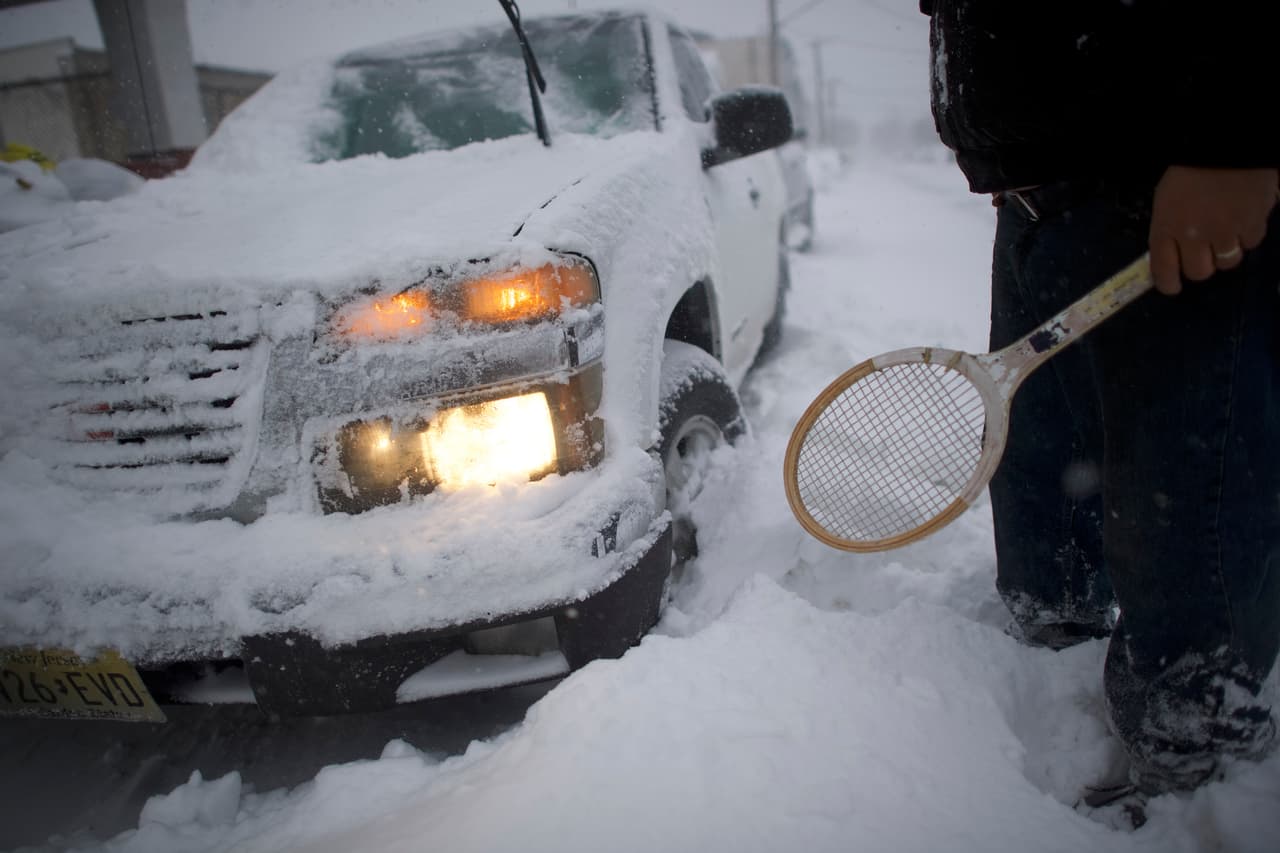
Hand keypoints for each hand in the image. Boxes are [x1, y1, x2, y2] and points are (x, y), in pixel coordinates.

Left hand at [1149, 166, 1277, 294]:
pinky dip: (1248, 235)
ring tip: (1226, 233)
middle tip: (1204, 254)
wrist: (1226, 145)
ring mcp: (1225, 231)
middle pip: (1199, 272)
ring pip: (1227, 262)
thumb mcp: (1166, 199)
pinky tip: (1244, 219)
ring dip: (1225, 252)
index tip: (1171, 287)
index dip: (1167, 283)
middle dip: (1200, 266)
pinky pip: (1252, 244)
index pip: (1163, 270)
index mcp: (1166, 227)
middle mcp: (1194, 235)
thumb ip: (1169, 227)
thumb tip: (1172, 253)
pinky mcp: (1253, 224)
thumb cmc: (1191, 168)